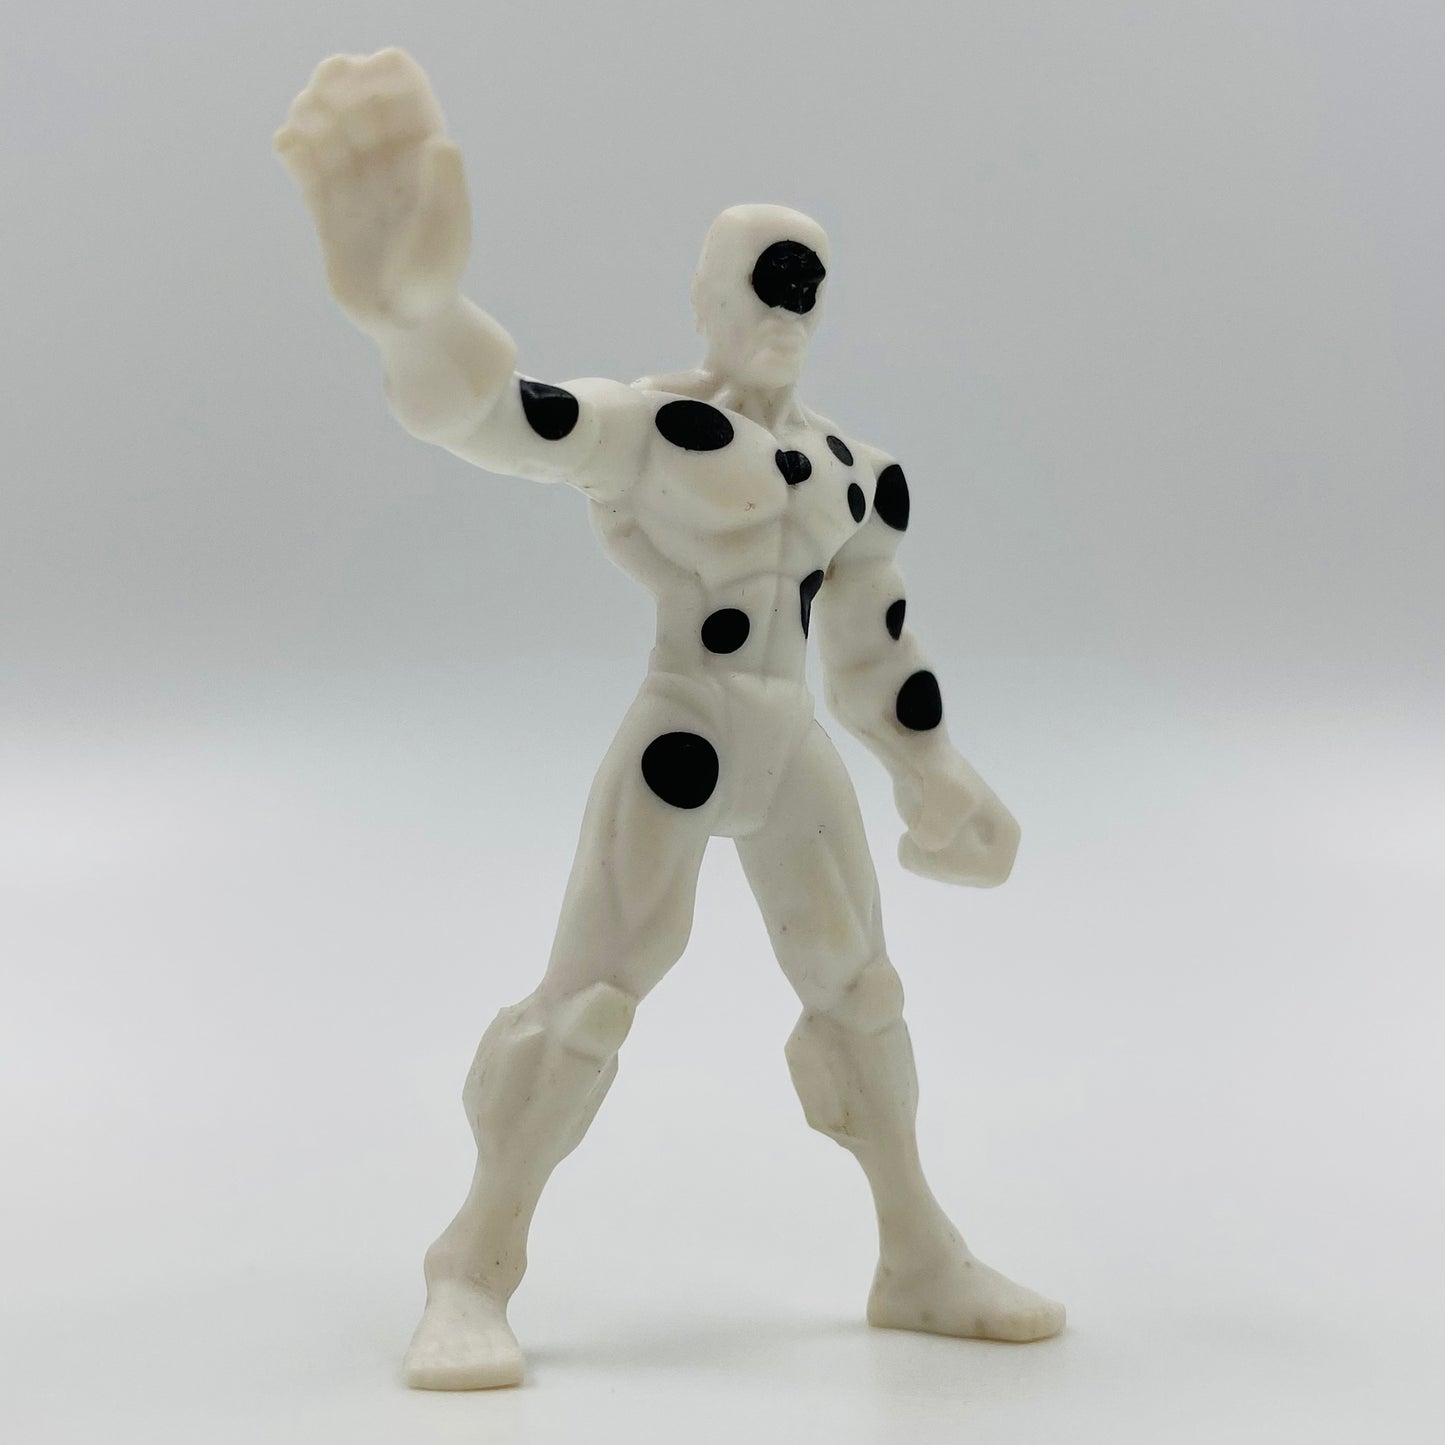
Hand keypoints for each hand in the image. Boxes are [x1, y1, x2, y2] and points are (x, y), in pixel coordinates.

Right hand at [274, 49, 470, 330]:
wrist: (407, 326)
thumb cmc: (434, 280)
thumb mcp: (448, 234)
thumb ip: (447, 187)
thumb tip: (439, 141)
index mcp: (424, 157)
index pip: (405, 92)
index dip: (384, 74)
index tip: (365, 76)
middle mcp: (389, 164)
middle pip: (359, 101)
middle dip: (339, 85)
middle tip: (325, 94)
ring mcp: (356, 184)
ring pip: (326, 128)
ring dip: (310, 113)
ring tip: (305, 124)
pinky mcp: (327, 210)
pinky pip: (305, 166)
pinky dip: (294, 148)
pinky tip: (289, 147)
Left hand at [894, 754, 1019, 887]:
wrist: (916, 756)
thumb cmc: (941, 772)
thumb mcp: (950, 791)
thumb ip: (941, 825)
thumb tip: (929, 844)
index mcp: (1006, 835)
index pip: (991, 873)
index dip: (962, 865)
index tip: (941, 842)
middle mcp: (991, 846)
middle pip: (964, 877)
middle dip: (935, 858)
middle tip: (920, 831)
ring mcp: (965, 847)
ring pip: (940, 875)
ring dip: (920, 855)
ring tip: (916, 826)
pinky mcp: (941, 846)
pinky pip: (923, 869)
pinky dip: (911, 854)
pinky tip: (911, 832)